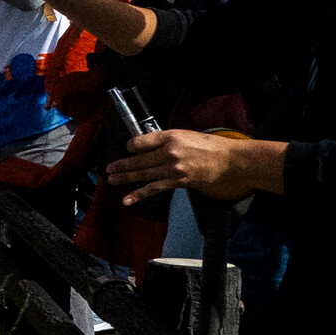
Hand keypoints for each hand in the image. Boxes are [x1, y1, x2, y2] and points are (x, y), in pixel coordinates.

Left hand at [105, 128, 278, 199]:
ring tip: (112, 179)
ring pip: (143, 174)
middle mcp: (169, 151)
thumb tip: (144, 148)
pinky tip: (127, 199)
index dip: (131, 146)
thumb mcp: (183, 135)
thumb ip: (163, 140)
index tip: (128, 149)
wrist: (227, 160)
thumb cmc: (206, 146)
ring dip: (126, 177)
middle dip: (122, 164)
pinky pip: (154, 188)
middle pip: (139, 159)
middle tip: (109, 168)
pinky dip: (139, 194)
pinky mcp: (177, 181)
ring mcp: (172, 168)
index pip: (141, 142)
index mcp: (169, 136)